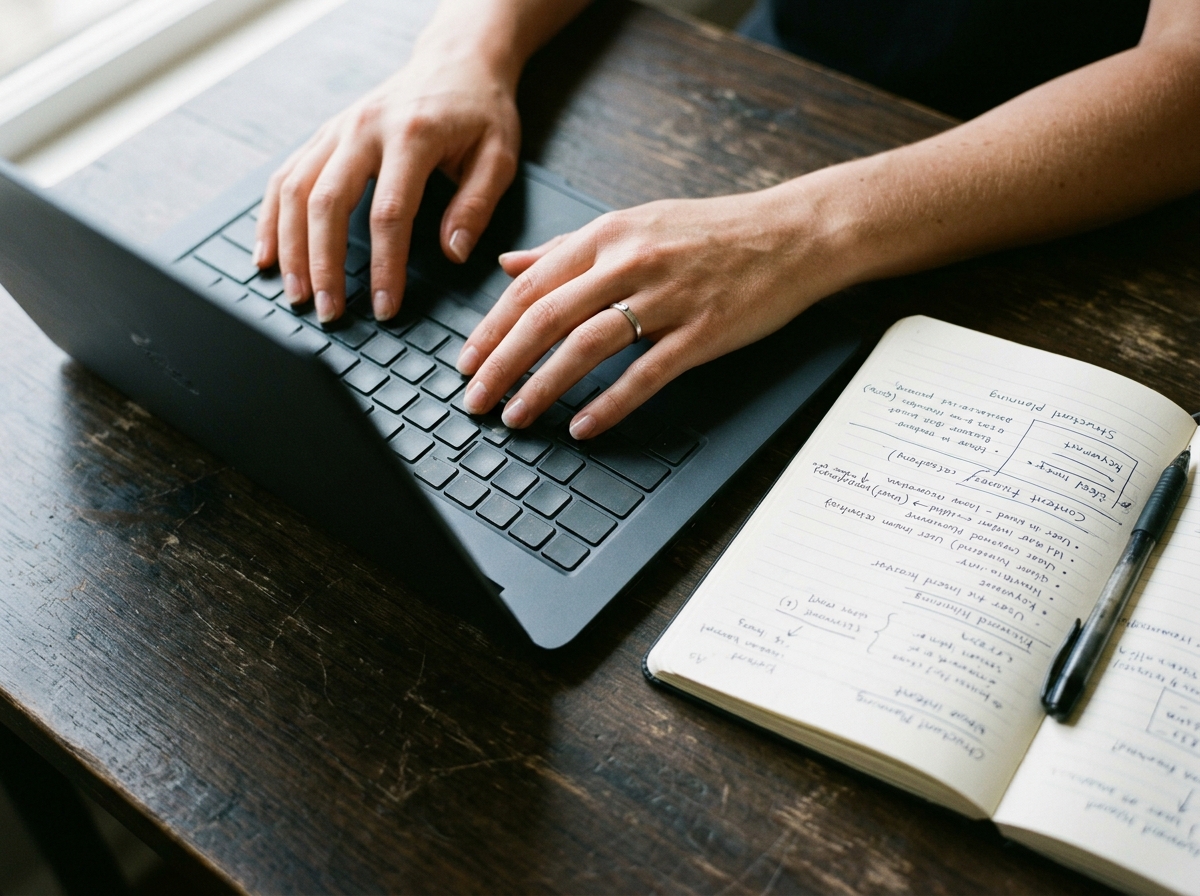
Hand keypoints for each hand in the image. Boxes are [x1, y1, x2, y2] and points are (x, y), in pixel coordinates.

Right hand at [253, 42, 519, 322]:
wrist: (456, 59)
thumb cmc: (479, 110)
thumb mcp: (498, 154)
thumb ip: (477, 205)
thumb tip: (451, 253)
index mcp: (412, 135)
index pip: (389, 213)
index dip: (384, 267)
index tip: (385, 308)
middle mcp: (365, 128)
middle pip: (327, 203)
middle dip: (323, 264)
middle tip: (329, 310)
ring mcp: (338, 129)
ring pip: (295, 189)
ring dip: (290, 247)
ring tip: (295, 293)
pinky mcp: (324, 134)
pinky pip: (285, 176)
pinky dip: (271, 217)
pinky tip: (267, 253)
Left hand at [455, 184, 855, 438]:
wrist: (790, 235)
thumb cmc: (710, 232)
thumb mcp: (632, 224)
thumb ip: (567, 248)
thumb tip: (507, 264)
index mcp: (608, 235)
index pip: (530, 286)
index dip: (491, 328)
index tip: (466, 362)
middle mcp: (630, 262)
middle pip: (546, 317)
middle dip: (501, 363)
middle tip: (474, 400)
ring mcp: (668, 297)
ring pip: (587, 346)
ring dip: (542, 386)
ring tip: (515, 416)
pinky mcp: (702, 332)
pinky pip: (646, 374)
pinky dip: (609, 404)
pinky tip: (582, 427)